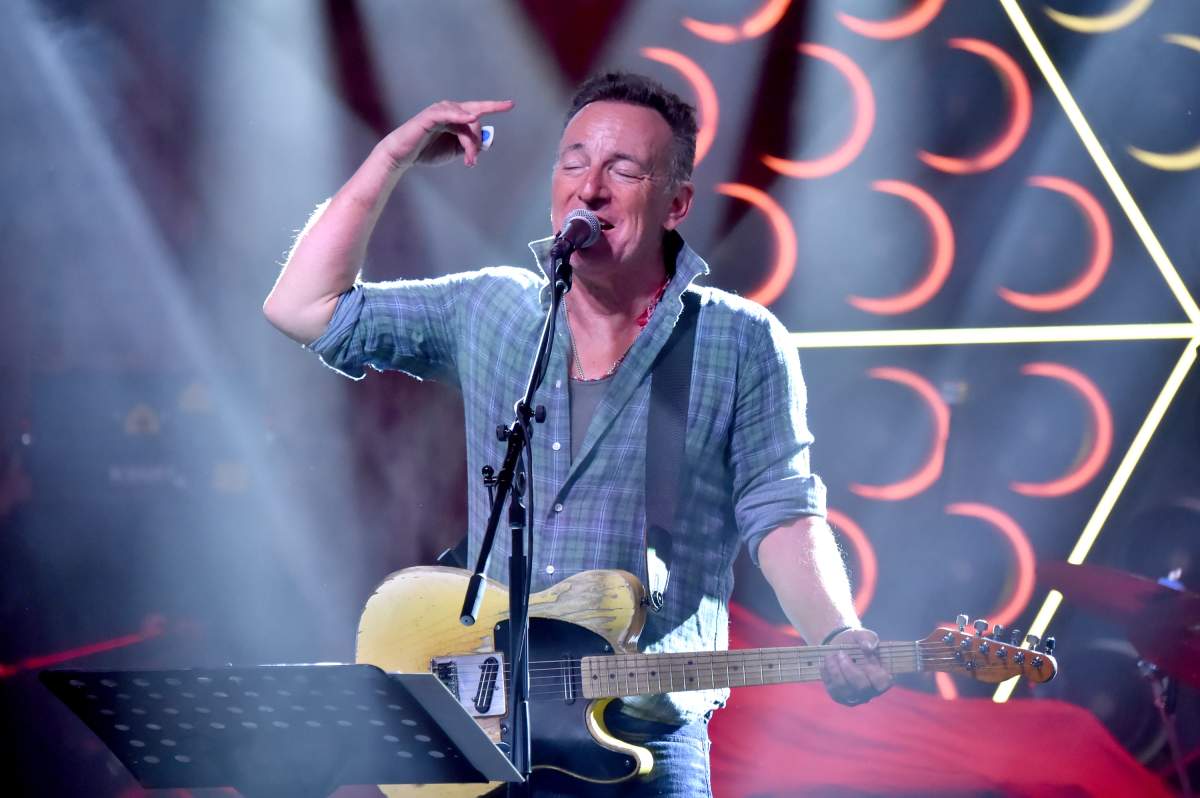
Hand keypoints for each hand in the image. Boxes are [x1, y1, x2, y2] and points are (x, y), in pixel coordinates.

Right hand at [380, 99, 514, 169]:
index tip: (511, 104)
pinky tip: (470, 118)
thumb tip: (486, 141)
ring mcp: (440, 111)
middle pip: (475, 122)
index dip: (494, 106)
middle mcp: (450, 110)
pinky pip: (448, 114)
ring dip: (469, 143)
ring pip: (466, 123)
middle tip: (472, 162)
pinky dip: (460, 115)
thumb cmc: (427, 151)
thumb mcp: (454, 150)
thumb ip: (470, 144)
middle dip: (476, 143)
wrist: (402, 156)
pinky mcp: (430, 116)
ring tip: (468, 160)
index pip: (478, 110)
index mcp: (456, 116)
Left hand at [820, 628, 892, 706]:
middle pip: (861, 687)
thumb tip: (868, 646)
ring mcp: (853, 696)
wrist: (839, 647)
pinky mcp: (838, 696)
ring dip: (834, 669)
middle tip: (841, 653)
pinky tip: (826, 663)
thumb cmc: (856, 643)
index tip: (866, 654)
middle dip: (849, 668)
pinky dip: (827, 673)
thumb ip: (868, 638)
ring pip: (844, 688)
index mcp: (881, 679)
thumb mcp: (863, 635)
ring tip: (830, 655)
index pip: (883, 682)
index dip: (873, 669)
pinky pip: (831, 688)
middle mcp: (869, 692)